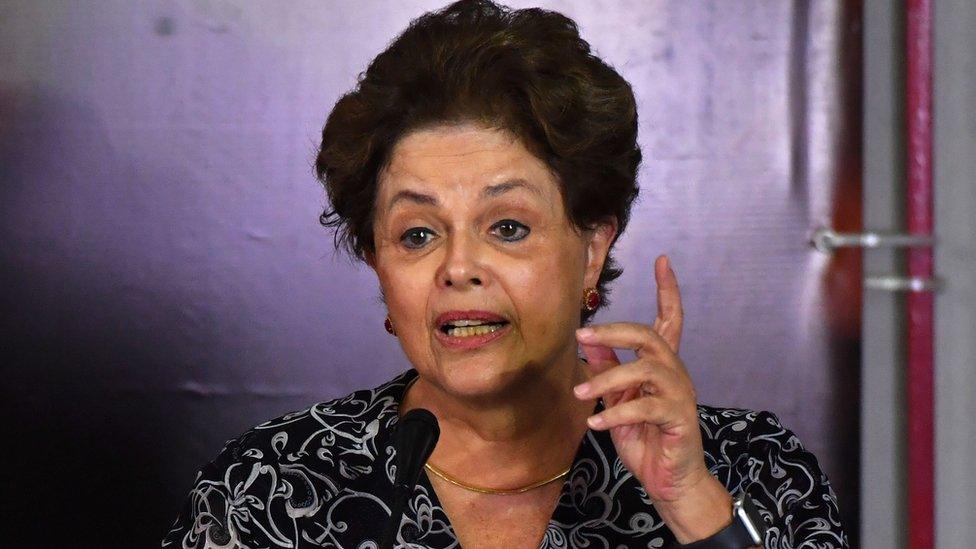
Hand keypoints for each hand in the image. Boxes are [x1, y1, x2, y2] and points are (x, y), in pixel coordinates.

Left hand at [573, 255, 731, 540]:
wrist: (669, 482)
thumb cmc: (645, 440)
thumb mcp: (618, 401)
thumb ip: (608, 371)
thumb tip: (588, 343)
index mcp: (662, 365)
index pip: (670, 319)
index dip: (668, 289)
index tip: (663, 260)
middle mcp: (675, 373)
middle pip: (649, 336)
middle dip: (613, 331)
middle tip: (581, 336)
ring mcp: (680, 395)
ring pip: (645, 370)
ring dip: (608, 380)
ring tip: (581, 396)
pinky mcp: (678, 419)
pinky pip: (645, 407)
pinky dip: (617, 414)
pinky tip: (595, 424)